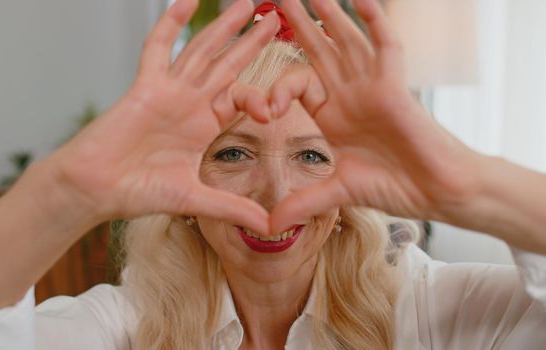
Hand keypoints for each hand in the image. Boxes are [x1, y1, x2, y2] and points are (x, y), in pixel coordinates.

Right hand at [46, 0, 279, 234]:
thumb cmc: (137, 192)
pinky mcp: (146, 86)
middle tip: (275, 17)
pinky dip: (173, 22)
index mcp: (203, 126)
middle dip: (251, 41)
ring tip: (247, 3)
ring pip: (201, 50)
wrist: (97, 189)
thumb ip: (233, 207)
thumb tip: (269, 228)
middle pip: (227, 65)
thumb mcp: (195, 199)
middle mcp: (189, 104)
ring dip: (224, 26)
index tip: (275, 110)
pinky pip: (160, 47)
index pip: (239, 98)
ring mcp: (168, 92)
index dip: (261, 97)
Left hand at [268, 0, 482, 231]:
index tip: (264, 110)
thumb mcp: (338, 192)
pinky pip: (386, 46)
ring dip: (329, 14)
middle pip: (318, 50)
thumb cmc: (394, 187)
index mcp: (331, 114)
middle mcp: (348, 94)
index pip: (297, 83)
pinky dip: (377, 22)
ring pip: (347, 41)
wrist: (436, 192)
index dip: (276, 88)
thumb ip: (303, 203)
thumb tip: (269, 227)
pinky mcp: (396, 86)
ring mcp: (372, 87)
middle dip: (298, 24)